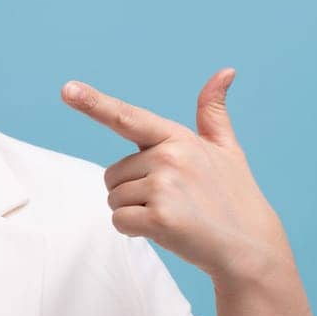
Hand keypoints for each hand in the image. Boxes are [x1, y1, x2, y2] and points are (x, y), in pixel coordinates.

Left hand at [60, 68, 289, 281]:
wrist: (250, 245)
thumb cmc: (235, 196)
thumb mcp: (227, 149)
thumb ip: (214, 113)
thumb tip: (225, 70)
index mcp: (178, 138)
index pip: (128, 117)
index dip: (93, 103)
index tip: (67, 89)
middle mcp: (169, 157)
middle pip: (113, 174)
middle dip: (132, 191)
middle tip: (171, 201)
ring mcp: (164, 187)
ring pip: (114, 199)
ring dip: (133, 212)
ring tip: (171, 215)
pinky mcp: (159, 218)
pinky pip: (119, 221)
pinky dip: (133, 230)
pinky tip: (164, 230)